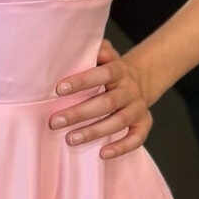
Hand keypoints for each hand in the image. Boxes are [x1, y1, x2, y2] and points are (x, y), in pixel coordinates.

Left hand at [50, 38, 152, 158]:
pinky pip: (136, 138)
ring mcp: (138, 108)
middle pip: (107, 102)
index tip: (59, 89)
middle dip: (79, 113)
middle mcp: (130, 89)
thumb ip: (94, 51)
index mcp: (119, 70)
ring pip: (118, 121)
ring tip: (70, 139)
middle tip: (55, 121)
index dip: (82, 81)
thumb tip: (74, 45)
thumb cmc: (110, 70)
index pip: (102, 74)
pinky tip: (102, 153)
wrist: (140, 80)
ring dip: (94, 131)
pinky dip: (121, 147)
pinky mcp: (144, 123)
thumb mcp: (104, 55)